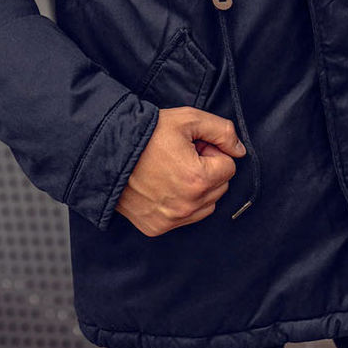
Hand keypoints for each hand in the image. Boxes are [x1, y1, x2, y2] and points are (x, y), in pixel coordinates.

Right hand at [114, 107, 246, 236]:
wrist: (107, 151)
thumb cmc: (147, 134)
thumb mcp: (188, 119)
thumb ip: (222, 131)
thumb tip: (240, 150)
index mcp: (198, 180)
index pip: (229, 167)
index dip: (212, 152)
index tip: (193, 146)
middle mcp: (187, 206)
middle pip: (219, 188)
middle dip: (208, 170)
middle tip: (182, 156)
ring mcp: (171, 220)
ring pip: (205, 206)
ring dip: (198, 189)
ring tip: (172, 170)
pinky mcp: (156, 227)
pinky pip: (184, 218)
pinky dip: (181, 204)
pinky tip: (163, 185)